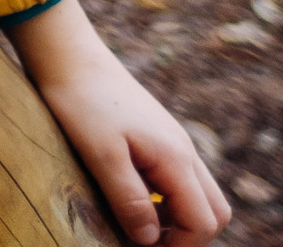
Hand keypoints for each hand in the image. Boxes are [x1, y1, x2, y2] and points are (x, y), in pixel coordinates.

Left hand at [8, 0, 231, 244]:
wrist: (68, 56)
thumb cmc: (80, 102)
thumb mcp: (101, 156)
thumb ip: (129, 200)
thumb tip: (150, 241)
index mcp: (176, 158)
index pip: (204, 222)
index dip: (179, 246)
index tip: (141, 246)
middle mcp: (185, 151)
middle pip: (214, 212)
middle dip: (187, 234)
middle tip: (142, 235)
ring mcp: (174, 141)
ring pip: (200, 195)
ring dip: (176, 215)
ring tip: (132, 214)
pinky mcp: (159, 136)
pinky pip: (179, 177)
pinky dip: (165, 195)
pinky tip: (128, 188)